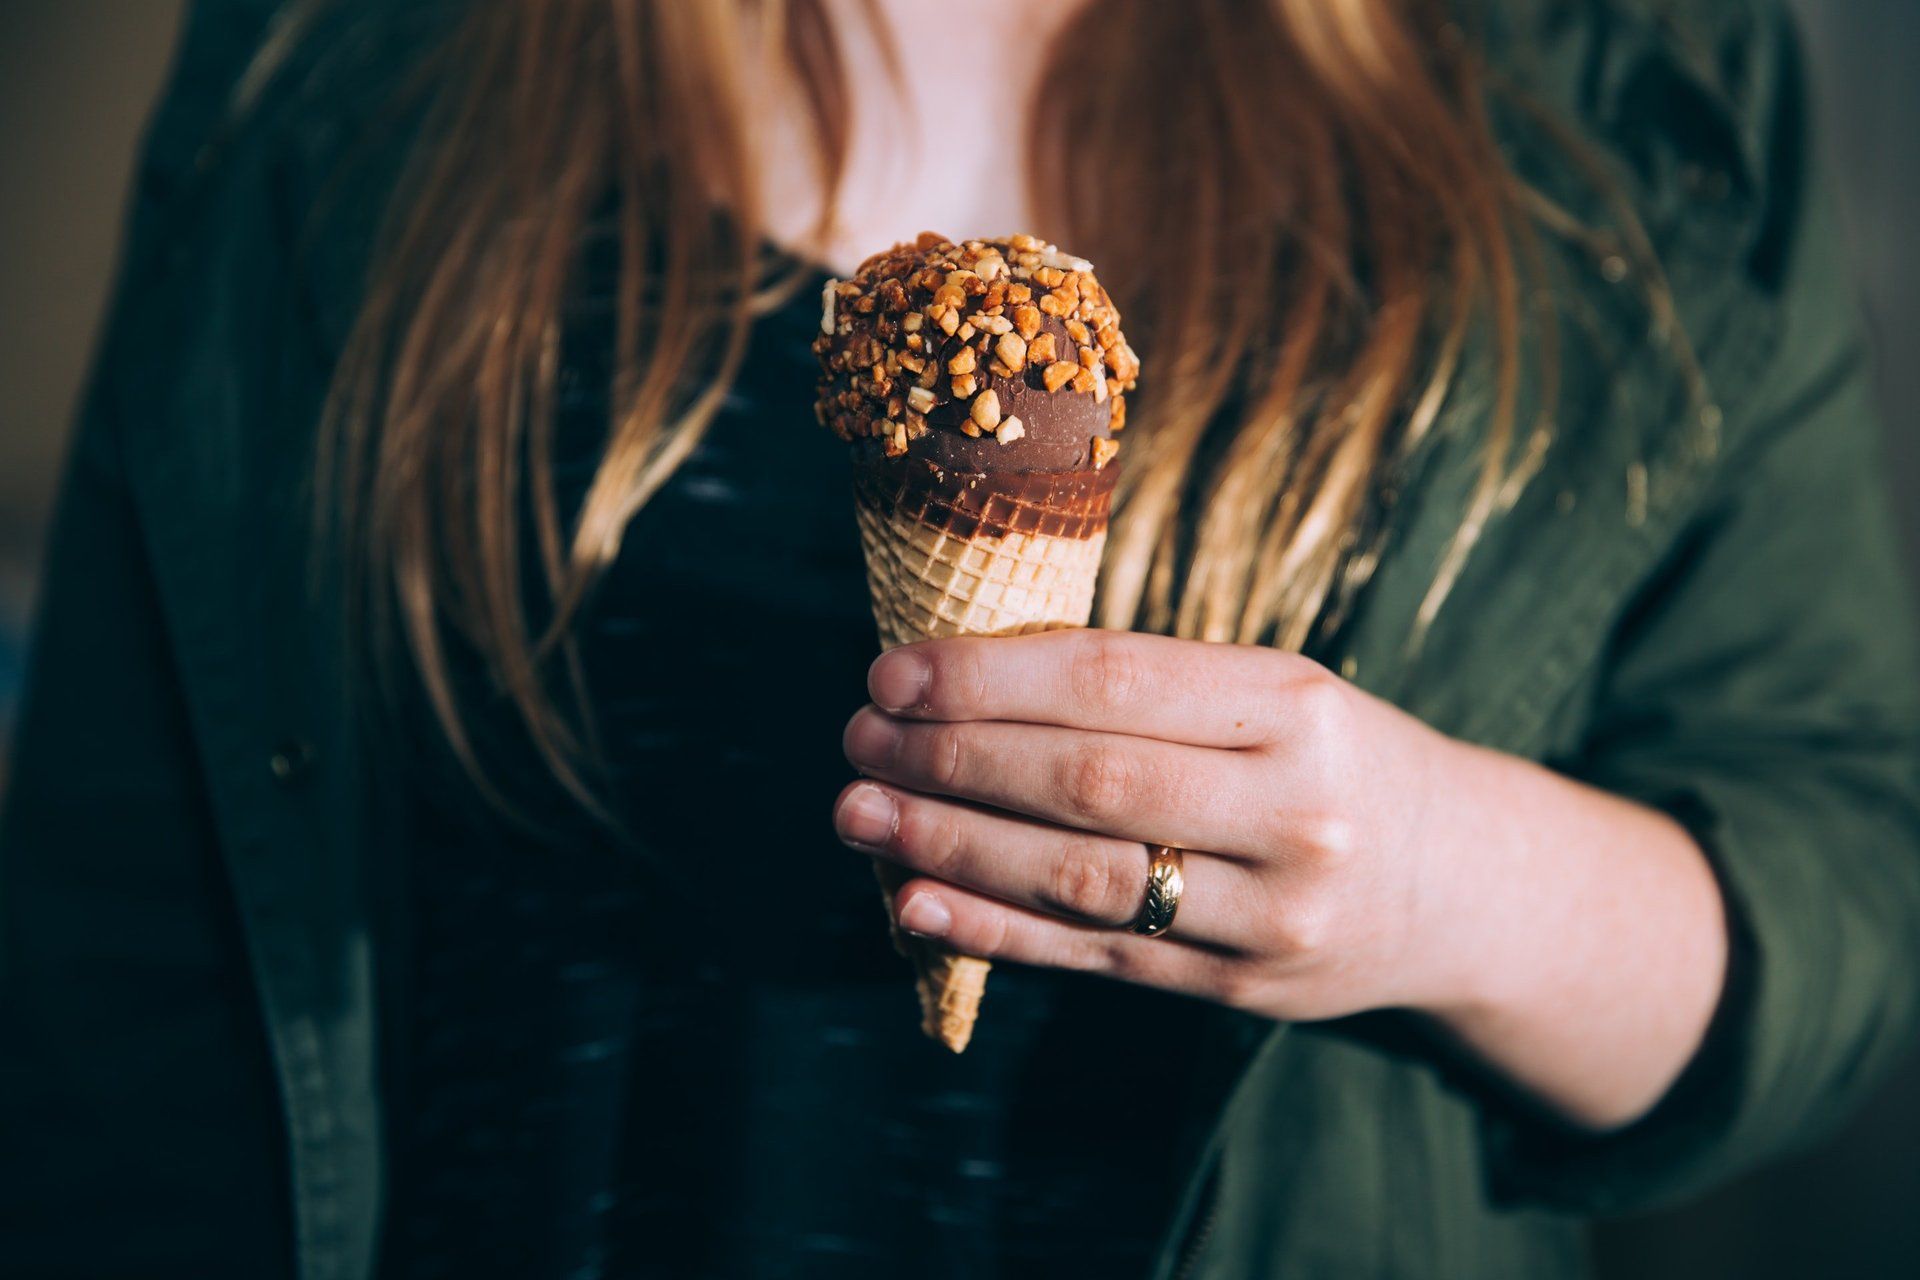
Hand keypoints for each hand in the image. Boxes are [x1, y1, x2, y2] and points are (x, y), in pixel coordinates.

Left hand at [830, 628, 1729, 1130]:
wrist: (1464, 887)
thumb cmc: (1334, 761)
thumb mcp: (1277, 694)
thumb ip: (1147, 690)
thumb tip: (964, 681)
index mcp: (1296, 705)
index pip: (1114, 681)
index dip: (988, 678)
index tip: (892, 672)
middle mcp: (1292, 809)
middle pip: (1088, 782)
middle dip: (951, 760)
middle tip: (857, 742)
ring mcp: (1270, 911)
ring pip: (1081, 878)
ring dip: (951, 847)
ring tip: (859, 816)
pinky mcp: (1242, 987)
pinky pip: (1096, 956)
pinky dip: (995, 930)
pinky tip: (914, 901)